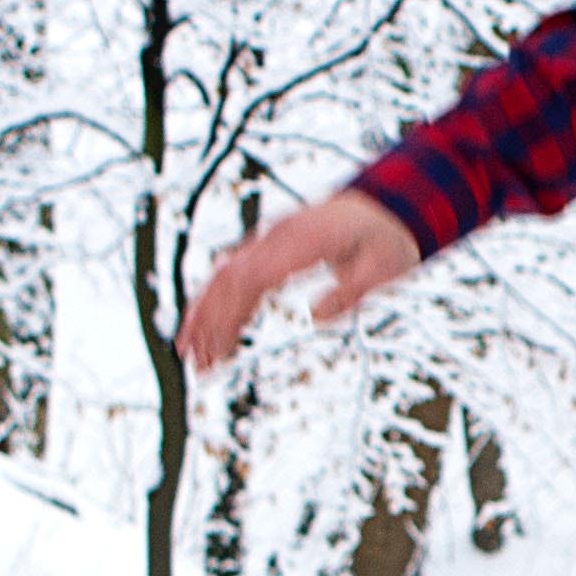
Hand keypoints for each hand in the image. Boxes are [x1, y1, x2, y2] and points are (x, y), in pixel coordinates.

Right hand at [182, 184, 422, 374]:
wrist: (385, 207)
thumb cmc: (385, 241)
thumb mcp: (384, 269)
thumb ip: (352, 292)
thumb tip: (317, 319)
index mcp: (299, 241)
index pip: (249, 278)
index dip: (227, 315)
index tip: (217, 352)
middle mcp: (275, 236)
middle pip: (227, 279)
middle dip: (208, 323)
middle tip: (199, 368)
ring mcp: (268, 240)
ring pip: (222, 276)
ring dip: (203, 315)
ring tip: (189, 356)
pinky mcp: (267, 249)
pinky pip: (232, 274)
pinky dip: (214, 302)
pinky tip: (203, 329)